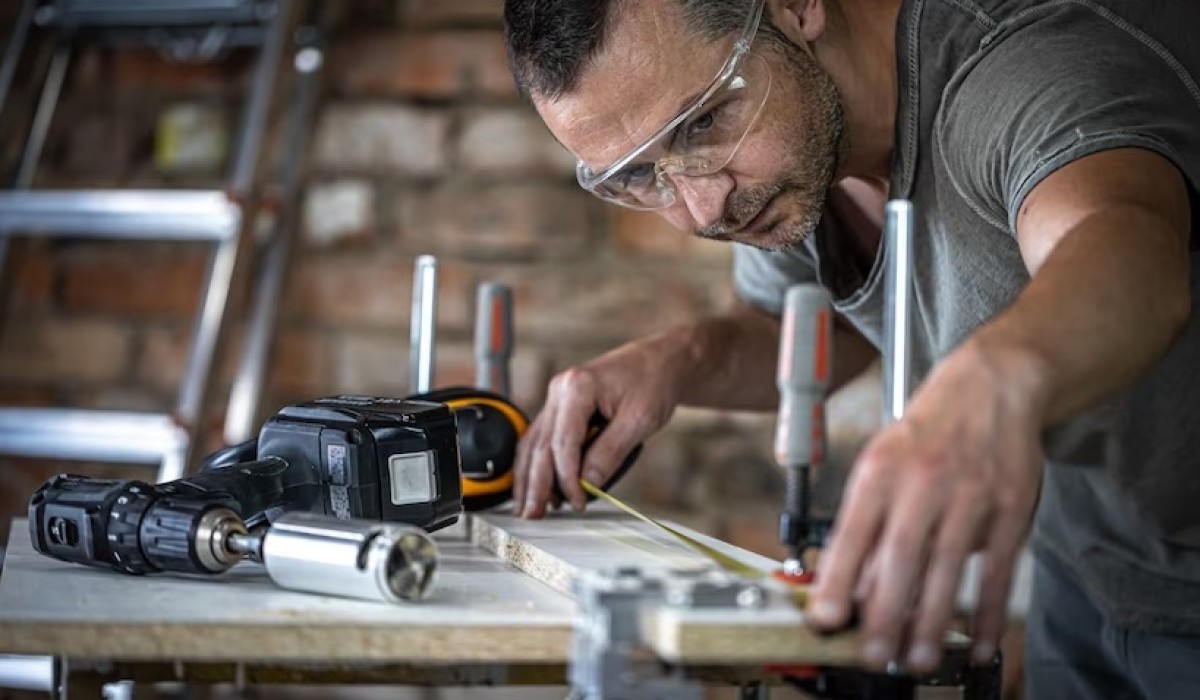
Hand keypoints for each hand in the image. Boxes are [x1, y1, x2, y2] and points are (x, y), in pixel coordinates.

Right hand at [513, 334, 685, 517]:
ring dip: (528, 477)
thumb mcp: (640, 421)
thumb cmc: (653, 383)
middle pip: (540, 445)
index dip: (566, 478)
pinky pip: (541, 438)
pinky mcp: (560, 408)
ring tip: (527, 508)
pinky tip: (533, 485)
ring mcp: (557, 398)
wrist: (659, 362)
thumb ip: (610, 452)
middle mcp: (560, 390)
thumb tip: (587, 484)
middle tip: (533, 515)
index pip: (562, 443)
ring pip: (533, 443)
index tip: (577, 502)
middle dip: (536, 484)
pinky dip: (535, 463)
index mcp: (578, 387)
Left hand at [808, 336, 1047, 672]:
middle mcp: (922, 480)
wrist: (989, 387)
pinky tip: (977, 643)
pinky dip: (987, 611)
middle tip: (872, 656)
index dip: (837, 579)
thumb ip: (868, 522)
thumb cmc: (925, 433)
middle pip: (900, 556)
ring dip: (931, 621)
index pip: (852, 531)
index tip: (824, 619)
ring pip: (947, 567)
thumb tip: (852, 585)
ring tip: (915, 660)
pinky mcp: (1010, 506)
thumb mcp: (882, 465)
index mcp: (879, 470)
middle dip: (884, 613)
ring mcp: (970, 493)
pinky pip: (998, 567)